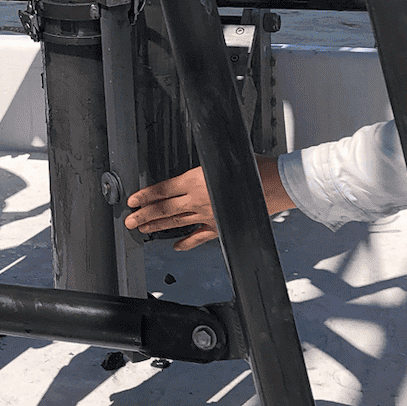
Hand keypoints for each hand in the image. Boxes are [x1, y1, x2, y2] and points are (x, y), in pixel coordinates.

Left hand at [124, 157, 291, 250]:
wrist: (276, 184)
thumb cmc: (252, 167)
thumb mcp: (220, 159)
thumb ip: (201, 166)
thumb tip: (189, 166)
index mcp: (195, 181)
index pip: (163, 191)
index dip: (145, 197)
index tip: (133, 201)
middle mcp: (198, 200)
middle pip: (165, 210)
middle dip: (144, 215)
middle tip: (129, 221)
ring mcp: (208, 215)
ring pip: (177, 222)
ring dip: (158, 226)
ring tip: (143, 229)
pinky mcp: (220, 225)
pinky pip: (200, 236)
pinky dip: (187, 242)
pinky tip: (177, 246)